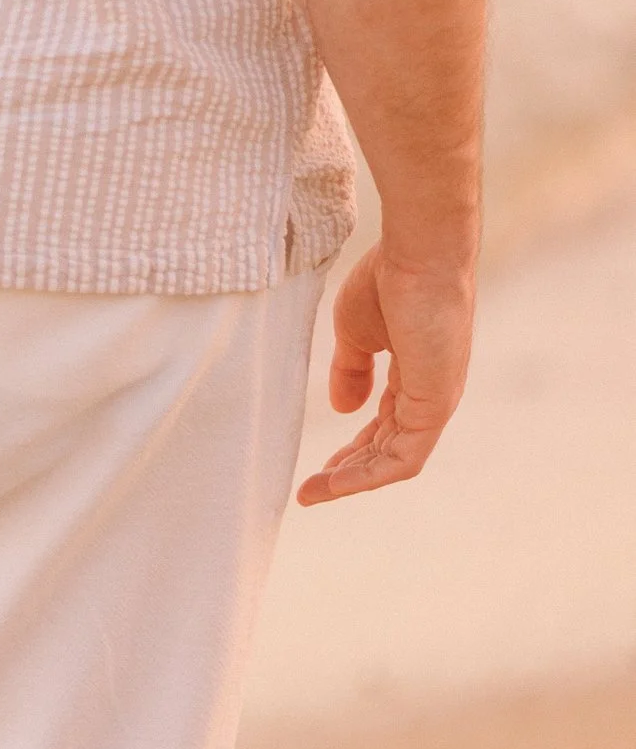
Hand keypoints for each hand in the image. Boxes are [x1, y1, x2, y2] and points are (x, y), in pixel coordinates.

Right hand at [296, 245, 473, 504]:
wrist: (419, 255)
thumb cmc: (388, 280)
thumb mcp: (357, 332)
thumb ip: (352, 371)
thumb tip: (345, 409)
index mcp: (415, 375)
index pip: (385, 424)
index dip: (352, 447)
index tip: (318, 466)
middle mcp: (431, 394)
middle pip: (388, 448)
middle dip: (349, 471)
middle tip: (311, 490)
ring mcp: (436, 402)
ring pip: (395, 460)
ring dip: (353, 480)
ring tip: (315, 493)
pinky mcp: (435, 406)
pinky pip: (403, 458)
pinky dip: (368, 475)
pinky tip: (336, 481)